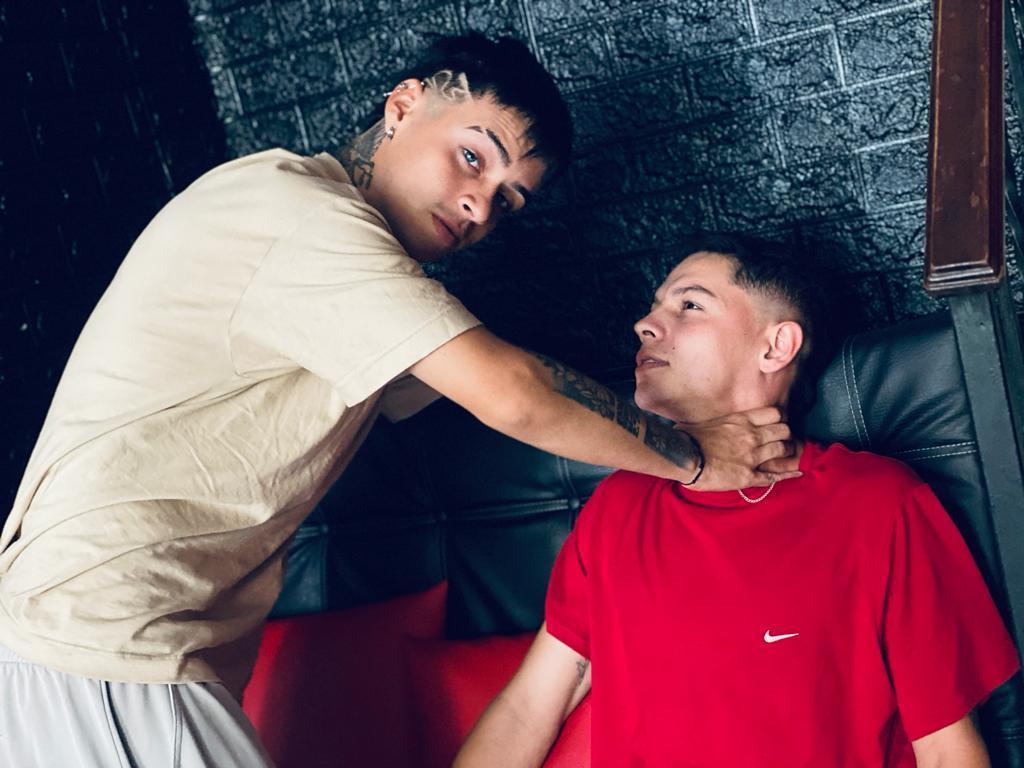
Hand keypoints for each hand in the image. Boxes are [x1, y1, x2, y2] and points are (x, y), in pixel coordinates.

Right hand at [678, 407, 800, 490]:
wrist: (684, 459)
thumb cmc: (687, 439)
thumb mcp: (705, 422)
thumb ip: (719, 423)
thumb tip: (712, 424)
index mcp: (741, 421)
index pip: (774, 414)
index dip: (779, 419)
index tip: (777, 423)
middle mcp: (751, 436)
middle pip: (784, 431)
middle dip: (786, 435)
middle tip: (784, 440)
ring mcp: (752, 456)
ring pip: (783, 450)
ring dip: (787, 452)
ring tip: (787, 455)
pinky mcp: (749, 476)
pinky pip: (774, 476)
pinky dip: (788, 474)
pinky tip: (797, 472)